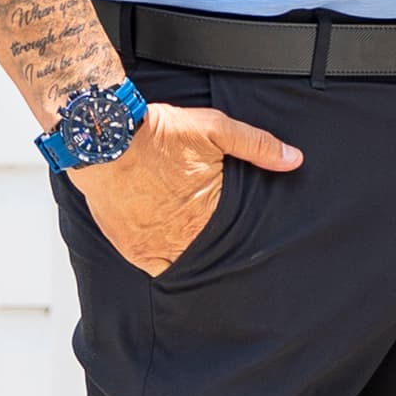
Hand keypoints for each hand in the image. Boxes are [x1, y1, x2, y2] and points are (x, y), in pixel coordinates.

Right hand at [72, 102, 301, 274]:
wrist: (103, 137)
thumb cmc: (157, 133)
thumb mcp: (216, 129)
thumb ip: (257, 146)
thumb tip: (293, 160)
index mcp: (206, 213)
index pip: (235, 235)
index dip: (239, 231)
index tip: (241, 228)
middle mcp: (180, 236)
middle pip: (209, 251)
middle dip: (214, 241)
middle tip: (213, 229)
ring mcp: (152, 246)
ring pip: (183, 262)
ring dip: (190, 251)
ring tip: (191, 235)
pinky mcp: (130, 247)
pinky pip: (155, 266)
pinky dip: (165, 257)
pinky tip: (171, 243)